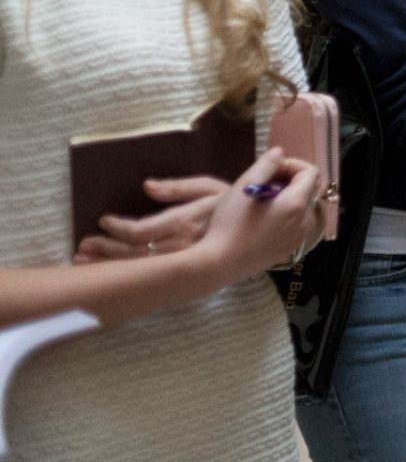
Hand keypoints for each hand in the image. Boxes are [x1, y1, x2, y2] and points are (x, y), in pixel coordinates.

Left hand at [75, 175, 229, 263]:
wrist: (268, 229)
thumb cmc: (239, 201)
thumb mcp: (213, 187)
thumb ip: (180, 187)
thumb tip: (148, 186)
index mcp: (189, 220)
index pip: (145, 230)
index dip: (120, 228)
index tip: (103, 221)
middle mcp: (185, 245)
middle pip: (137, 254)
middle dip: (106, 252)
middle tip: (81, 249)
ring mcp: (187, 262)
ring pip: (143, 268)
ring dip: (112, 265)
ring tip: (86, 262)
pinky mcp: (190, 271)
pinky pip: (156, 275)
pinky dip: (131, 274)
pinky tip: (115, 274)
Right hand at [192, 150, 325, 281]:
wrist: (219, 264)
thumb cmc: (230, 223)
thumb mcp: (244, 186)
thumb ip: (266, 165)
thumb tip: (280, 153)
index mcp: (296, 203)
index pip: (311, 172)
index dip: (292, 165)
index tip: (271, 169)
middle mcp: (304, 222)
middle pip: (308, 190)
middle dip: (290, 180)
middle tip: (264, 182)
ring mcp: (297, 238)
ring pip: (302, 208)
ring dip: (287, 198)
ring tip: (262, 200)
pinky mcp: (288, 250)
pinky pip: (295, 225)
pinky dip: (285, 215)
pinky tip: (262, 219)